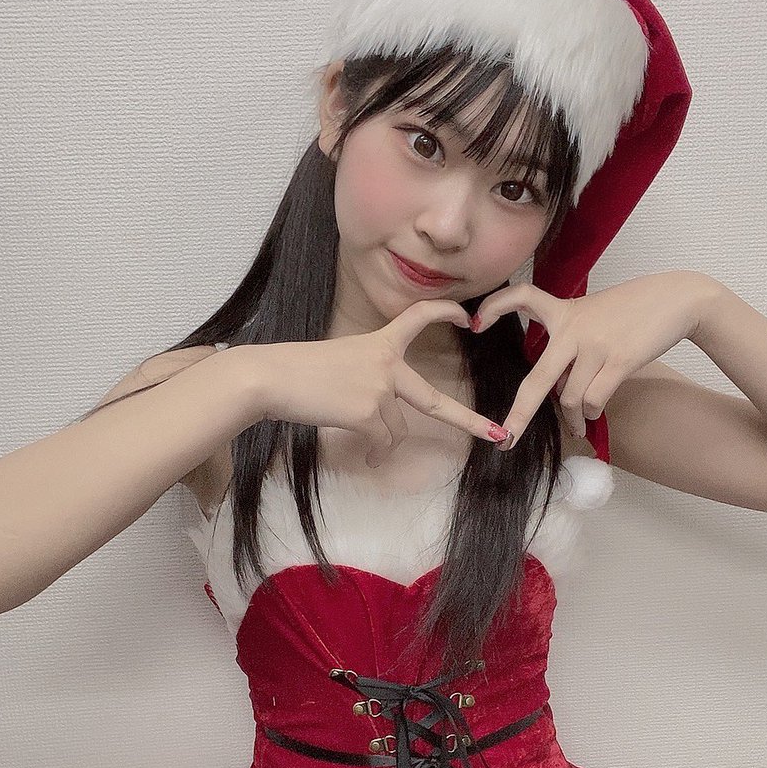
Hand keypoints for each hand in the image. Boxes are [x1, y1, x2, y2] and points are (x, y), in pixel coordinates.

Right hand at [246, 298, 508, 466]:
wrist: (271, 377)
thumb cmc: (295, 371)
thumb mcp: (338, 362)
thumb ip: (367, 379)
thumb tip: (379, 420)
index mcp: (379, 344)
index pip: (417, 319)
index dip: (444, 314)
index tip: (466, 316)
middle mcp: (386, 364)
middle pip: (434, 400)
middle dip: (468, 421)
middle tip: (495, 435)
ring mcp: (380, 389)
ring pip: (395, 430)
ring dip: (381, 440)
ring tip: (362, 442)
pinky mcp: (369, 413)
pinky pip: (382, 442)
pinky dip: (375, 452)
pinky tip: (363, 453)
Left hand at [470, 271, 712, 446]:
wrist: (677, 299)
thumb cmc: (633, 309)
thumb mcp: (594, 314)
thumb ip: (570, 343)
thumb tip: (557, 389)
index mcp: (564, 311)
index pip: (522, 297)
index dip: (495, 308)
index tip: (476, 324)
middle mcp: (574, 328)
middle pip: (537, 380)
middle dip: (519, 416)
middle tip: (507, 439)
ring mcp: (595, 345)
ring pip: (569, 398)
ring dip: (572, 418)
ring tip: (578, 423)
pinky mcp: (619, 360)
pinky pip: (593, 401)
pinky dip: (590, 413)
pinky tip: (593, 414)